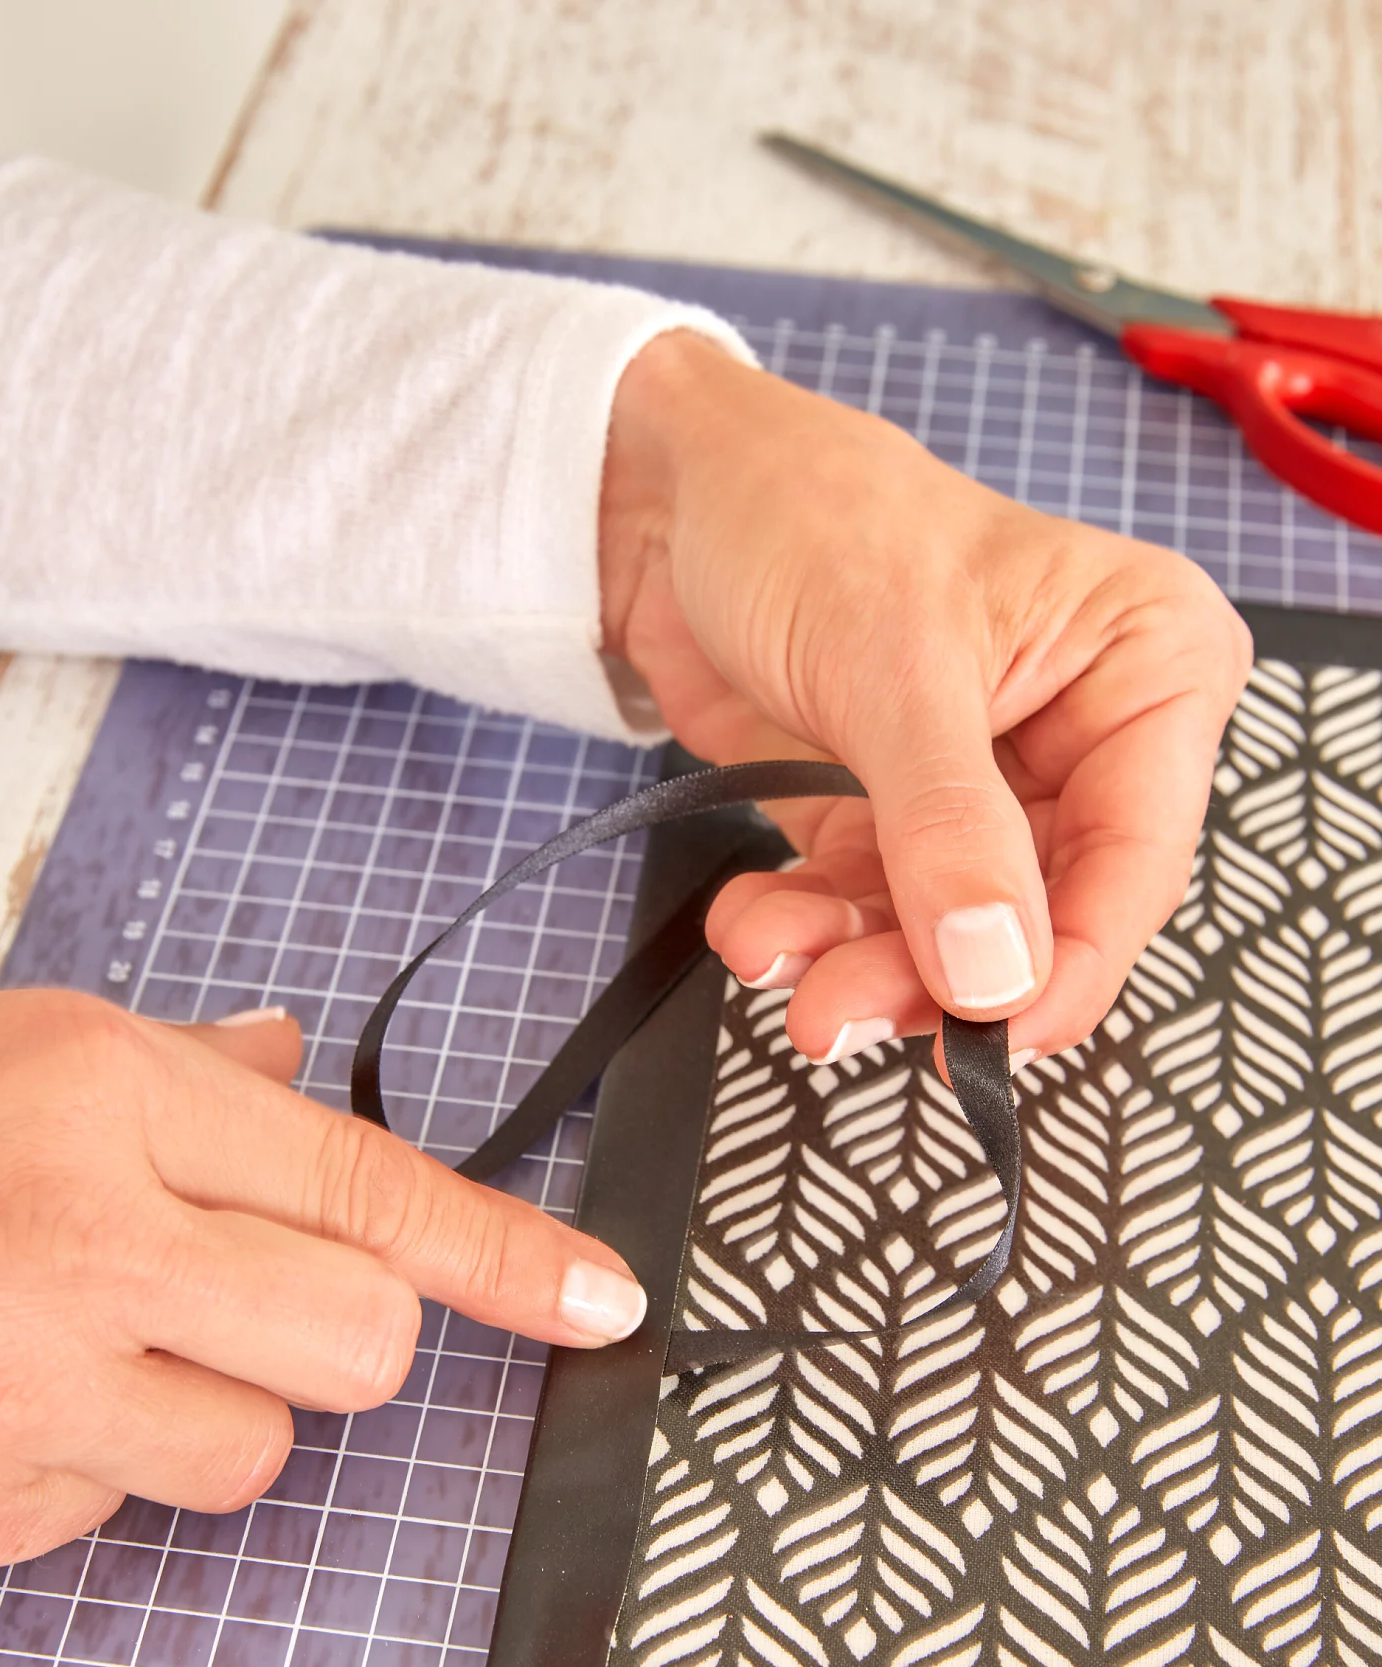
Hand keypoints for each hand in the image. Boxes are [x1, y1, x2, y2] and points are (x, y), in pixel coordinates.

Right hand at [0, 989, 645, 1571]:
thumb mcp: (40, 1053)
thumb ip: (193, 1070)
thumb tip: (297, 1052)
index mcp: (118, 1101)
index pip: (375, 1188)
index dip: (509, 1254)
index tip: (607, 1298)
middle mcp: (91, 1245)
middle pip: (361, 1346)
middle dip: (330, 1330)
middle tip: (235, 1286)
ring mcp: (32, 1389)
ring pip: (255, 1450)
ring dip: (205, 1405)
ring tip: (92, 1339)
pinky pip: (125, 1508)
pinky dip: (97, 1461)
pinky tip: (12, 1392)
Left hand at [600, 333, 1250, 1064]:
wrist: (669, 491)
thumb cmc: (807, 509)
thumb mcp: (894, 663)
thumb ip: (950, 828)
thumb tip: (996, 969)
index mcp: (1142, 665)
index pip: (1137, 857)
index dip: (1072, 962)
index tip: (999, 1030)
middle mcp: (1076, 735)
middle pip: (1035, 912)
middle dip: (934, 971)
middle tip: (846, 1010)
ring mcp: (980, 785)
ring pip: (944, 928)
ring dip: (856, 961)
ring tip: (780, 963)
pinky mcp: (888, 814)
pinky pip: (864, 907)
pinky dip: (805, 930)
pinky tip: (754, 926)